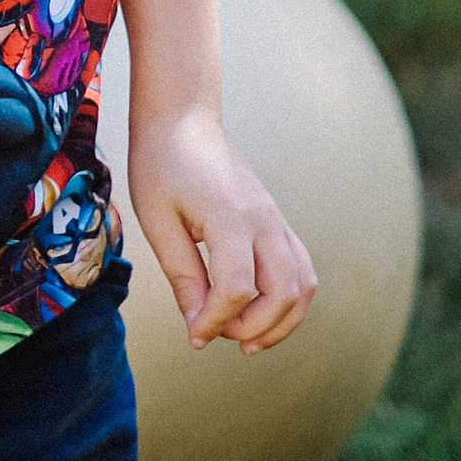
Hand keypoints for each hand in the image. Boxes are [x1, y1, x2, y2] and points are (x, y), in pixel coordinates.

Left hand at [130, 100, 316, 353]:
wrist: (183, 121)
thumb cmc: (162, 165)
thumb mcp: (158, 222)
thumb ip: (183, 275)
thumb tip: (199, 326)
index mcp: (229, 216)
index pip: (236, 288)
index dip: (215, 322)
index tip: (193, 336)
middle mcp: (263, 220)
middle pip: (282, 292)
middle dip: (253, 328)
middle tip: (217, 334)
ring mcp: (276, 220)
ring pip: (302, 285)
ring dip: (280, 321)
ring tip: (246, 338)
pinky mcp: (278, 222)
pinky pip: (301, 269)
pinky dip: (290, 300)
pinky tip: (260, 313)